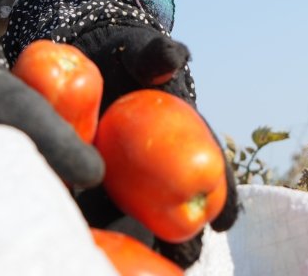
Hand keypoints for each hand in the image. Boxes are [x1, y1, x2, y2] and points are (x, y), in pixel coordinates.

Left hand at [65, 24, 238, 267]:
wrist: (83, 53)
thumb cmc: (122, 53)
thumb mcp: (139, 52)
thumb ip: (154, 56)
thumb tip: (173, 56)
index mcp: (186, 134)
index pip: (211, 166)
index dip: (221, 194)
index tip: (224, 221)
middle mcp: (162, 163)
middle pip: (181, 204)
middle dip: (186, 235)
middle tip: (186, 258)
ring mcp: (128, 178)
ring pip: (144, 217)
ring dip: (148, 243)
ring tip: (152, 269)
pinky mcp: (94, 185)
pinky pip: (103, 212)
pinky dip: (105, 232)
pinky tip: (100, 252)